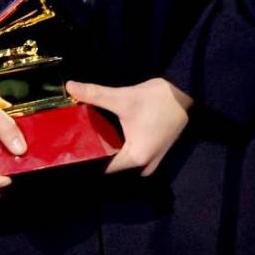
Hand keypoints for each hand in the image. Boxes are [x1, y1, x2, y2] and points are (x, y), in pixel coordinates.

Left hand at [66, 78, 192, 176]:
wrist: (185, 94)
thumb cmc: (155, 100)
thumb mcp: (123, 98)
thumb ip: (95, 94)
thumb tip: (69, 86)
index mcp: (135, 160)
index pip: (103, 168)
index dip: (86, 159)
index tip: (69, 147)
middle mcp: (143, 167)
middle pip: (110, 165)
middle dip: (93, 151)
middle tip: (73, 137)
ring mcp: (149, 161)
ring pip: (119, 159)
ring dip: (105, 148)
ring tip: (84, 133)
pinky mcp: (152, 152)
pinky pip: (128, 155)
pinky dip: (116, 145)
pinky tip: (103, 131)